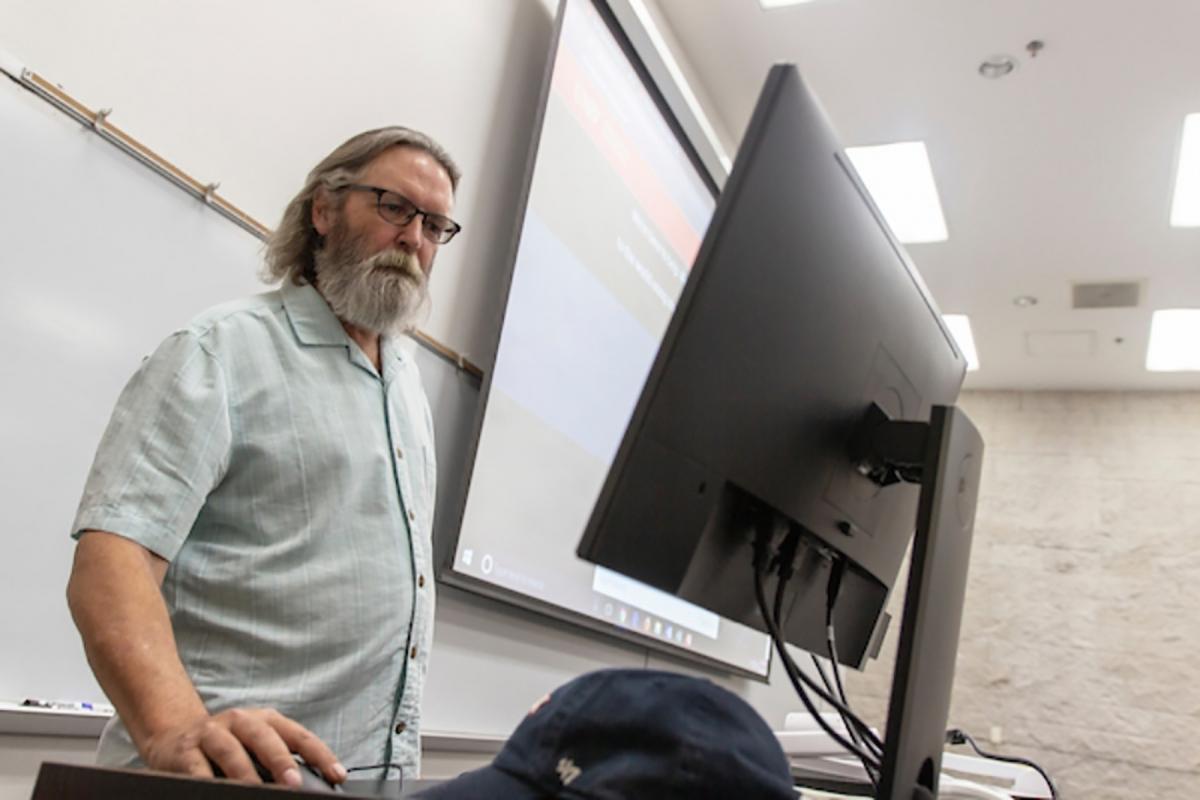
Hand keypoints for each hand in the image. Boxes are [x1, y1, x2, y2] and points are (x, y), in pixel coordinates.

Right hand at [140, 707, 346, 786]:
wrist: (173, 737)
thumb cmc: (225, 747)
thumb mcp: (254, 748)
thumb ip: (278, 763)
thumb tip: (307, 784)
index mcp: (265, 720)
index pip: (299, 735)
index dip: (320, 754)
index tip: (337, 775)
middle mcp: (240, 720)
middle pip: (265, 737)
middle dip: (281, 760)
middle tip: (293, 782)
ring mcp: (211, 733)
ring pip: (230, 750)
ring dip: (244, 773)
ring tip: (254, 791)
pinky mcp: (185, 750)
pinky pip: (197, 767)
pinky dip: (207, 779)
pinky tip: (216, 790)